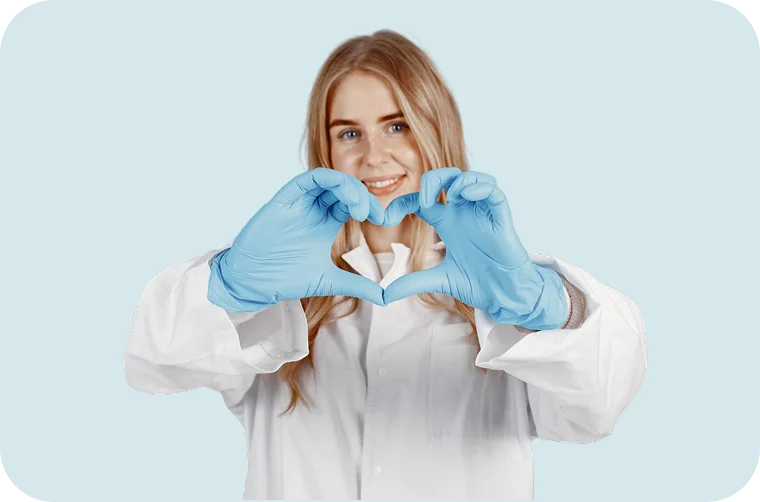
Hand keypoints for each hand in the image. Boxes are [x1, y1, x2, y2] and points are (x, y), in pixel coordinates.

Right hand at [208, 168, 386, 311]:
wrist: (253, 281)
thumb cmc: (285, 277)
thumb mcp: (329, 281)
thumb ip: (357, 286)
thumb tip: (385, 298)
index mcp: (325, 223)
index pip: (352, 204)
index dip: (369, 206)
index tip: (382, 220)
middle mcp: (314, 208)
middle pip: (344, 189)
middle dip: (363, 196)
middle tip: (374, 214)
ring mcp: (300, 202)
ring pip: (329, 180)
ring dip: (350, 187)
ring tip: (361, 206)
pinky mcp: (285, 199)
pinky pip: (308, 179)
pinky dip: (329, 179)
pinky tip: (343, 195)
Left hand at [382, 167, 567, 329]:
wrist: (503, 295)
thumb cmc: (477, 283)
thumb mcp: (438, 280)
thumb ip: (412, 283)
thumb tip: (384, 295)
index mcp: (447, 223)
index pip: (421, 201)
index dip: (401, 203)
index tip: (386, 219)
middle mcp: (463, 213)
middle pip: (446, 178)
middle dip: (431, 180)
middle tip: (424, 200)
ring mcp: (481, 212)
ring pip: (470, 178)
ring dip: (457, 180)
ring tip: (449, 198)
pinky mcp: (500, 217)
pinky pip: (492, 190)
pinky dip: (478, 187)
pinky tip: (465, 196)